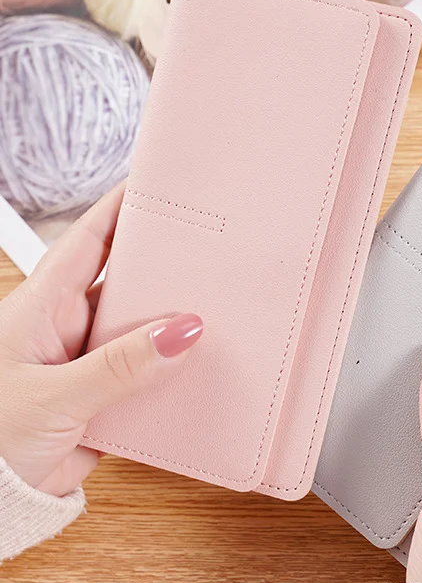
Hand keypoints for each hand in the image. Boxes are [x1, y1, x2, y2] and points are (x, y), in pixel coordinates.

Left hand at [0, 184, 202, 497]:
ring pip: (144, 328)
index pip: (89, 241)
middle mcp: (69, 328)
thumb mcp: (53, 395)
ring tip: (216, 311)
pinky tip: (200, 368)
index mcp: (43, 308)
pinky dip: (175, 371)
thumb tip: (182, 332)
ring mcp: (90, 362)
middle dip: (165, 265)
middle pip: (128, 280)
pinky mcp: (106, 398)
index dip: (122, 208)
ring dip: (175, 325)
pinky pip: (150, 373)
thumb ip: (120, 366)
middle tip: (209, 251)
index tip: (158, 185)